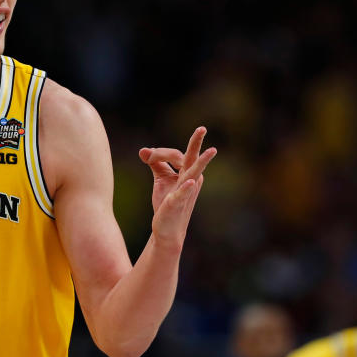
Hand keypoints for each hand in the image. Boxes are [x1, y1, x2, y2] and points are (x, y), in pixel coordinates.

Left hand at [139, 126, 215, 250]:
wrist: (167, 228)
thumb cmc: (166, 202)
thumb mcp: (161, 179)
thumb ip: (156, 163)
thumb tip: (144, 150)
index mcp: (186, 171)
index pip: (174, 154)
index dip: (158, 153)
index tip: (146, 157)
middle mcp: (189, 179)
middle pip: (192, 157)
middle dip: (197, 142)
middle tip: (202, 128)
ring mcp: (185, 191)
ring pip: (193, 172)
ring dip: (202, 162)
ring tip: (212, 150)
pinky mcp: (177, 203)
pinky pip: (183, 193)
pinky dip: (186, 187)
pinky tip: (191, 182)